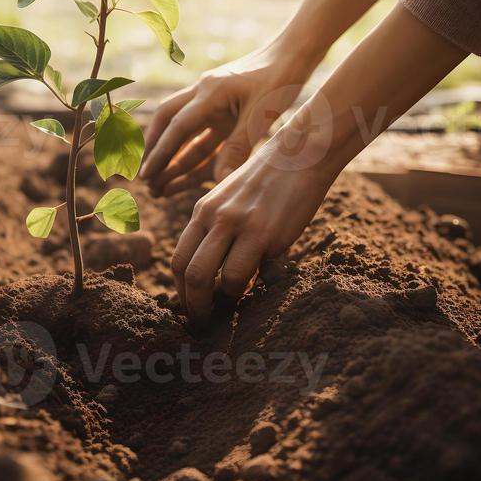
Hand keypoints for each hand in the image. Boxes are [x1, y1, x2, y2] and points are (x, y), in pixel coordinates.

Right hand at [140, 42, 315, 195]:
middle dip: (155, 151)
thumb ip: (239, 147)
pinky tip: (186, 177)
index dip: (162, 152)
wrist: (294, 53)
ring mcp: (214, 102)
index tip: (147, 175)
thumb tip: (221, 180)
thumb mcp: (262, 115)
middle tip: (144, 179)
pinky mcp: (225, 109)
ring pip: (185, 133)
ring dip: (174, 158)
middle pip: (168, 124)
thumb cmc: (280, 79)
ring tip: (160, 186)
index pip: (178, 126)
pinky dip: (195, 156)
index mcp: (210, 92)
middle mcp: (204, 95)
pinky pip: (205, 136)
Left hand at [171, 110, 339, 322]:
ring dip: (219, 303)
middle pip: (190, 273)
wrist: (300, 157)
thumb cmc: (269, 182)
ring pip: (215, 278)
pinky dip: (246, 290)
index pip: (180, 259)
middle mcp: (215, 218)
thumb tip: (218, 273)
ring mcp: (239, 226)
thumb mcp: (231, 200)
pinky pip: (246, 274)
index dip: (182, 290)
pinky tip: (255, 290)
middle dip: (193, 306)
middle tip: (201, 323)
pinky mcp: (266, 234)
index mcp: (203, 211)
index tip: (190, 307)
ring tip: (228, 312)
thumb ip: (220, 231)